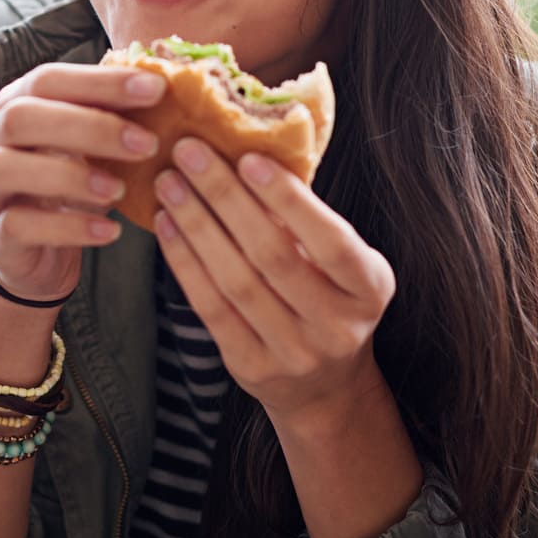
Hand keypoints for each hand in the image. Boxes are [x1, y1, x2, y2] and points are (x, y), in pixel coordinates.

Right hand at [0, 64, 164, 302]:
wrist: (40, 251)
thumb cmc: (72, 182)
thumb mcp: (93, 144)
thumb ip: (117, 114)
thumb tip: (173, 85)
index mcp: (19, 104)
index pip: (50, 79)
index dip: (101, 82)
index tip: (157, 88)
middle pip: (22, 118)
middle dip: (90, 126)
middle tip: (147, 143)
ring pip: (6, 168)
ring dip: (71, 176)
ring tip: (120, 190)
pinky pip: (19, 226)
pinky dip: (68, 227)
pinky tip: (110, 231)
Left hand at [152, 137, 395, 423]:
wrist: (325, 385)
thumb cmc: (331, 298)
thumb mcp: (344, 264)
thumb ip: (310, 221)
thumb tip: (254, 151)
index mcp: (370, 288)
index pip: (330, 240)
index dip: (288, 199)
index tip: (248, 157)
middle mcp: (337, 325)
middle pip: (273, 255)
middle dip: (226, 197)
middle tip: (190, 152)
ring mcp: (294, 353)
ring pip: (235, 280)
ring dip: (196, 224)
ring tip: (170, 183)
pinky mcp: (251, 368)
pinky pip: (211, 307)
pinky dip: (185, 262)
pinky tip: (168, 226)